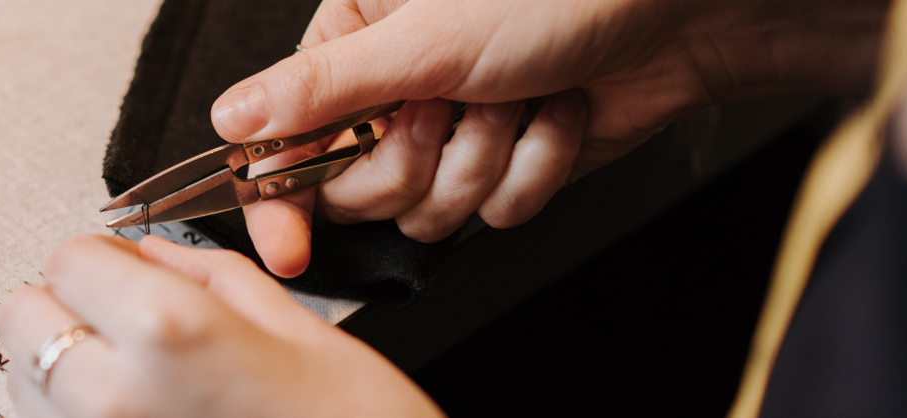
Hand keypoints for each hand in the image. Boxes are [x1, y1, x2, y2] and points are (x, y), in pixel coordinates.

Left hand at [0, 235, 442, 417]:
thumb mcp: (300, 329)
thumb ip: (208, 275)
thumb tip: (151, 252)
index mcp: (166, 330)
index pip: (66, 259)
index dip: (100, 259)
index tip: (124, 270)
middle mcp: (111, 397)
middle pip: (20, 319)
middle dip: (65, 308)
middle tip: (120, 322)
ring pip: (22, 385)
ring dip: (62, 371)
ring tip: (137, 386)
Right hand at [212, 0, 887, 276]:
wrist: (671, 14)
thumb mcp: (421, 38)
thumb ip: (321, 89)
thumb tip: (235, 119)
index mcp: (353, 45)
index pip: (283, 141)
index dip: (279, 199)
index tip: (287, 245)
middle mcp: (393, 94)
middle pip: (355, 191)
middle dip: (415, 159)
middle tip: (447, 107)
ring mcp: (449, 135)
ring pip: (427, 211)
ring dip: (484, 158)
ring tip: (513, 97)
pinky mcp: (502, 168)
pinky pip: (491, 216)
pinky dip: (531, 169)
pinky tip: (550, 115)